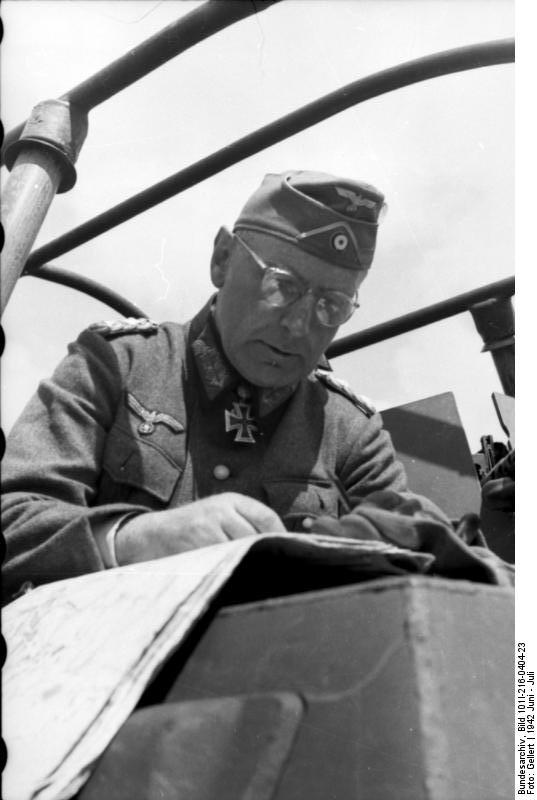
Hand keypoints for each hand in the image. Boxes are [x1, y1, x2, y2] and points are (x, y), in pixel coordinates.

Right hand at [116, 493, 285, 564]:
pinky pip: (221, 562)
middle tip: (276, 572)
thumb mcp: (219, 515)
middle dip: (264, 555)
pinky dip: (229, 572)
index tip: (288, 552)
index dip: (280, 536)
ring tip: (253, 577)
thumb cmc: (193, 529)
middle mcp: (220, 510)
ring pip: (240, 551)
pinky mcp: (195, 546)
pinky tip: (230, 578)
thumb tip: (283, 545)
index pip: (266, 517)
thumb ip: (246, 524)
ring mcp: (207, 527)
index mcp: (231, 500)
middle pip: (256, 537)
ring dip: (247, 565)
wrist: (151, 536)